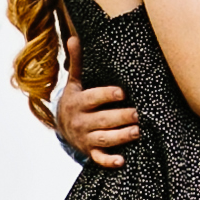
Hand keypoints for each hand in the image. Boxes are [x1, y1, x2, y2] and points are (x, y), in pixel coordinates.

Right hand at [50, 28, 139, 168]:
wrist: (62, 127)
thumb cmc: (75, 101)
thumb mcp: (74, 82)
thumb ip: (77, 62)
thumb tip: (74, 37)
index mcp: (77, 102)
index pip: (92, 98)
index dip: (106, 95)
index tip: (122, 92)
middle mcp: (80, 121)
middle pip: (102, 120)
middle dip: (120, 117)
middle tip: (138, 114)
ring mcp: (85, 138)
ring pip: (103, 139)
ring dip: (120, 137)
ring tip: (137, 132)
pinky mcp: (90, 152)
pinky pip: (99, 159)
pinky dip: (109, 161)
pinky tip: (122, 160)